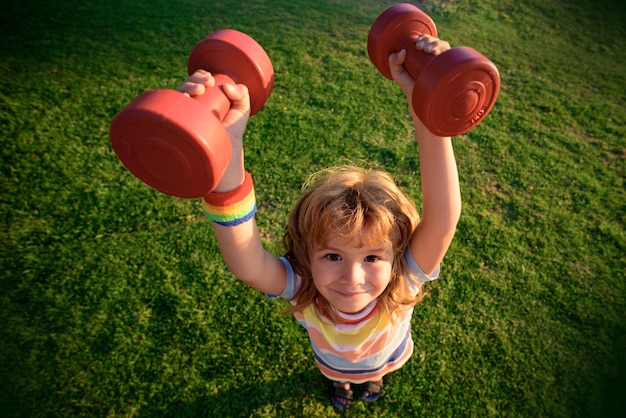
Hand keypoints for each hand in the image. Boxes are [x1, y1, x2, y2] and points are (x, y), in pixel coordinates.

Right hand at [177, 69, 250, 190]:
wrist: (228, 148)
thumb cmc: (234, 128)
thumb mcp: (242, 108)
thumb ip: (242, 93)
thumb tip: (226, 86)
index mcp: (203, 96)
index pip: (197, 80)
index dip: (201, 76)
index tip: (212, 80)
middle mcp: (191, 103)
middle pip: (187, 85)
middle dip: (195, 79)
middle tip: (209, 83)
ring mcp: (184, 113)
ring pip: (178, 95)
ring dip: (186, 87)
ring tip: (200, 90)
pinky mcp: (179, 124)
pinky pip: (171, 111)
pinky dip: (174, 102)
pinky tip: (182, 98)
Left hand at [388, 35, 450, 98]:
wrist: (419, 100)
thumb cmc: (409, 86)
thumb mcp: (397, 73)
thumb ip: (393, 62)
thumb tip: (402, 51)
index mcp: (425, 55)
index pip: (427, 41)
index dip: (423, 38)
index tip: (416, 41)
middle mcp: (435, 57)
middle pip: (435, 41)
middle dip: (428, 40)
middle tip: (419, 46)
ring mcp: (443, 62)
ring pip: (444, 46)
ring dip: (435, 43)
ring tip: (426, 50)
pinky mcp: (450, 68)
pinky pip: (451, 56)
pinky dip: (444, 51)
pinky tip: (435, 53)